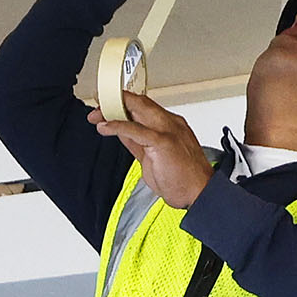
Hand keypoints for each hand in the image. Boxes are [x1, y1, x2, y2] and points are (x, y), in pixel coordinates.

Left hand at [96, 85, 211, 209]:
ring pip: (137, 110)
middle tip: (97, 107)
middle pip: (139, 103)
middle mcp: (170, 123)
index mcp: (170, 125)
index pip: (143, 107)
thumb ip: (137, 142)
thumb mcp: (152, 157)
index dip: (123, 104)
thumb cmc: (182, 179)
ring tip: (96, 115)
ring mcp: (168, 130)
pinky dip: (117, 126)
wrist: (200, 193)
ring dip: (113, 111)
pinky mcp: (163, 142)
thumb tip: (121, 132)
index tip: (106, 107)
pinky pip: (136, 129)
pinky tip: (105, 127)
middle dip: (115, 102)